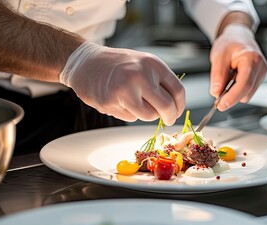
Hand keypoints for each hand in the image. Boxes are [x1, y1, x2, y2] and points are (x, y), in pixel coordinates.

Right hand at [59, 41, 184, 125]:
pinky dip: (129, 113)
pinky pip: (130, 117)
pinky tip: (119, 100)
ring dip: (146, 114)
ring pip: (149, 116)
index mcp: (152, 64)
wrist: (86, 63)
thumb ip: (160, 81)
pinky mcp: (110, 102)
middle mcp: (140, 75)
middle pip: (166, 106)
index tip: (177, 111)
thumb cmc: (118, 65)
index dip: (180, 105)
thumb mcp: (143, 63)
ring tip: (135, 102)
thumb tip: (175, 105)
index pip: (177, 90)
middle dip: (169, 117)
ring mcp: (124, 89)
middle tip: (168, 119)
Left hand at [210, 24, 266, 110]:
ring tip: (227, 79)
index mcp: (251, 59)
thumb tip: (216, 92)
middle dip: (231, 97)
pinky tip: (233, 80)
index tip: (220, 105)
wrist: (238, 37)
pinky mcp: (259, 79)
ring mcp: (262, 74)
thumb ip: (217, 75)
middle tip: (216, 96)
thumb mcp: (218, 56)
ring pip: (247, 94)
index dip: (232, 98)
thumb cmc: (230, 43)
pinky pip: (247, 91)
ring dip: (234, 93)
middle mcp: (260, 68)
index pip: (244, 85)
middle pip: (246, 92)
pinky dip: (237, 90)